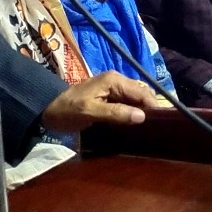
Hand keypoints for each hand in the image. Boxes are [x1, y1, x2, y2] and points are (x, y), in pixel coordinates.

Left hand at [40, 70, 155, 133]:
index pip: (143, 92)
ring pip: (136, 100)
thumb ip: (116, 113)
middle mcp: (117, 81)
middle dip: (151, 109)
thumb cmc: (67, 110)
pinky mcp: (109, 99)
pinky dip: (133, 114)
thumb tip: (142, 116)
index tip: (164, 124)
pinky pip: (128, 105)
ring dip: (142, 113)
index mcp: (114, 80)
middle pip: (142, 95)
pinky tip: (136, 127)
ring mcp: (113, 90)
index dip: (154, 107)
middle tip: (157, 130)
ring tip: (149, 130)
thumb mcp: (90, 112)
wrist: (47, 109)